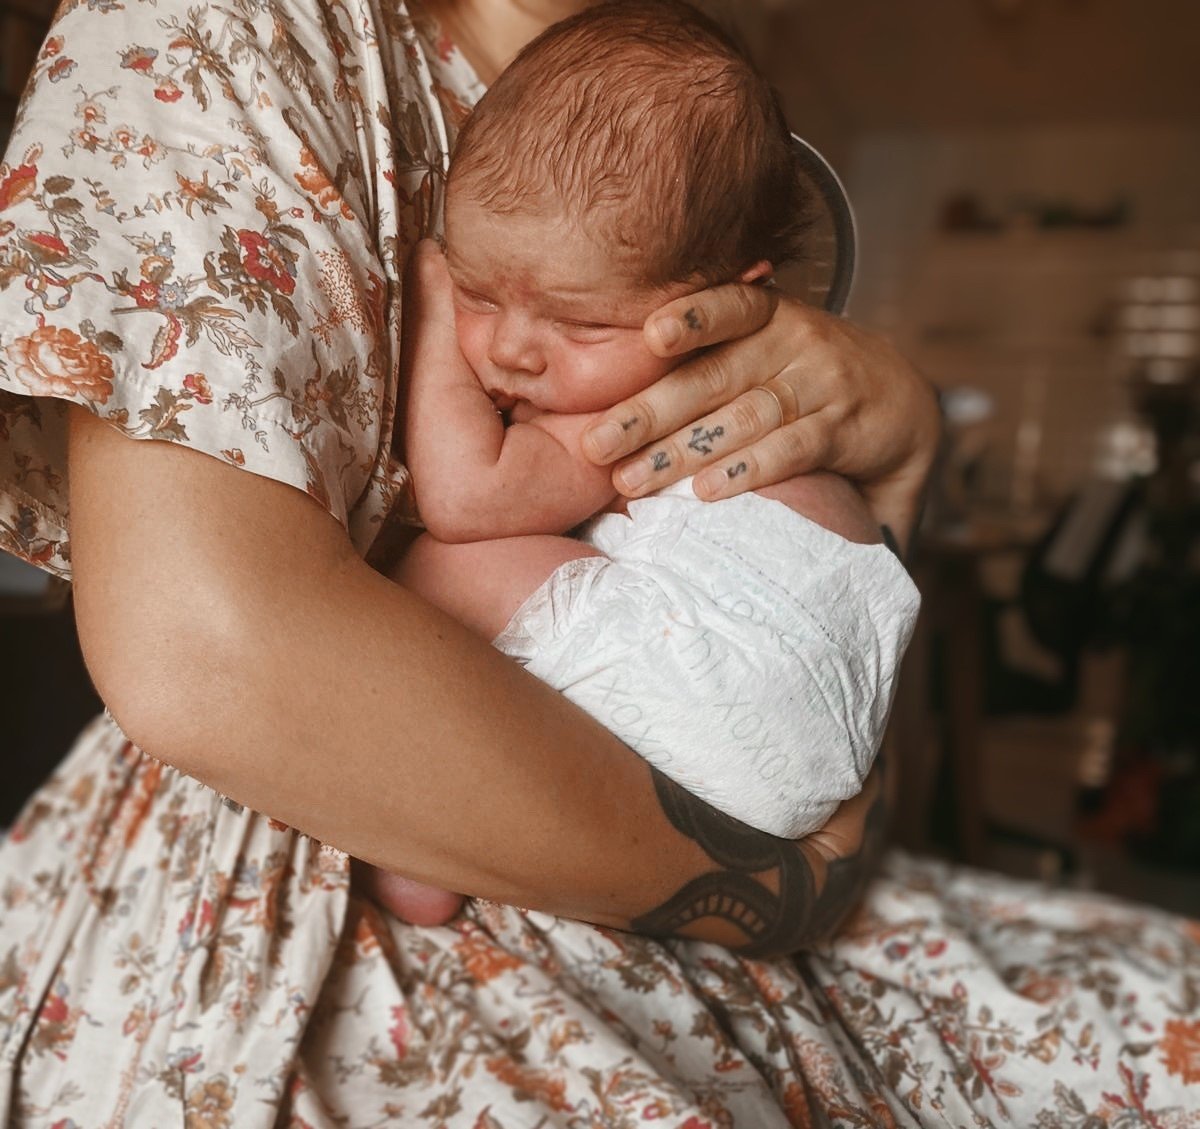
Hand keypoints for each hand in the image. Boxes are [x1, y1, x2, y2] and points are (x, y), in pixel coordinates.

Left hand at [580, 283, 940, 550]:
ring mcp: (821, 386)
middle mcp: (794, 344)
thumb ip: (710, 357)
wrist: (904, 406)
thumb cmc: (806, 379)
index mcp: (767, 317)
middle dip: (649, 411)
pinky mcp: (843, 430)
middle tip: (595, 445)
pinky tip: (708, 491)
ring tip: (634, 481)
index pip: (727, 308)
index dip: (692, 318)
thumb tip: (616, 398)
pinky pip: (792, 450)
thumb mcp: (766, 350)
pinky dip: (749, 469)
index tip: (650, 336)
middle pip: (713, 377)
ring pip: (744, 418)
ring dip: (683, 452)